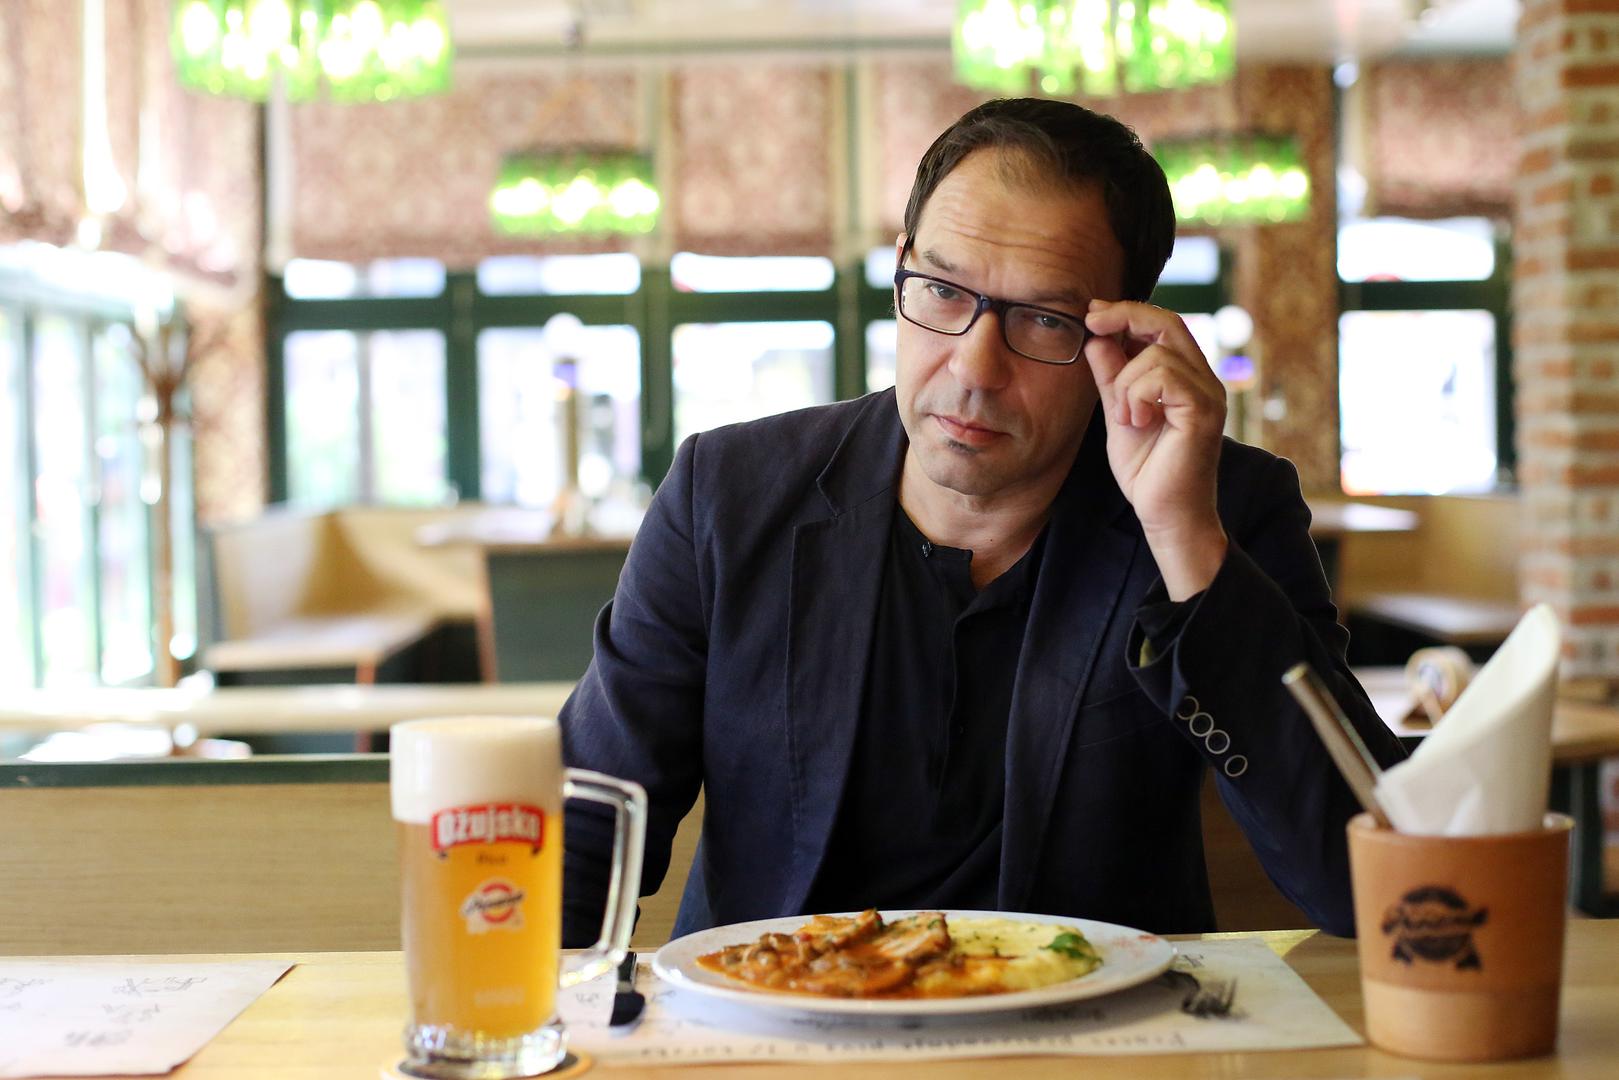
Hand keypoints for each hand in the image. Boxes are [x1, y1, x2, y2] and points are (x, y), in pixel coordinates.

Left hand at [1083, 299, 1228, 599]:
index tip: (1092, 313)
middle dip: (1125, 315)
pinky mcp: (1203, 412)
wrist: (1165, 517)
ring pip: (1157, 353)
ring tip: (1125, 417)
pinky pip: (1163, 378)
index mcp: (1186, 377)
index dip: (1127, 312)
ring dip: (1126, 382)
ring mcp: (1208, 394)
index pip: (1163, 325)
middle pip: (1168, 321)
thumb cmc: (1147, 472)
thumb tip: (1097, 339)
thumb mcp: (1118, 414)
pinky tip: (1135, 422)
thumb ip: (1111, 378)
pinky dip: (1137, 395)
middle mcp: (1203, 380)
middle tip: (1091, 321)